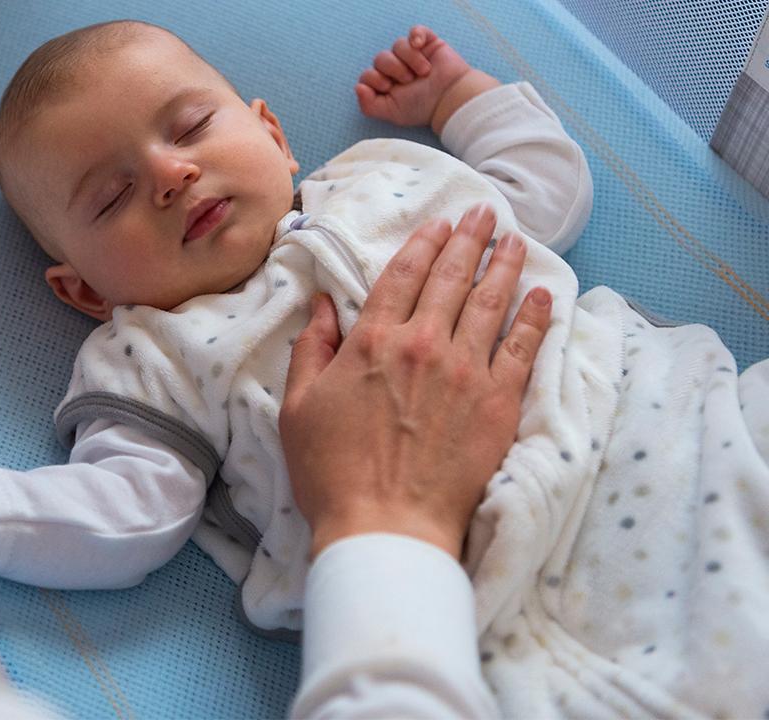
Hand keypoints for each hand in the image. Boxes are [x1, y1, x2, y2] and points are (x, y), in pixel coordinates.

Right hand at [281, 205, 551, 558]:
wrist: (386, 525)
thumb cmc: (332, 472)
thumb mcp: (298, 407)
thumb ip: (312, 350)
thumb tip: (322, 305)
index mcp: (373, 342)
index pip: (403, 275)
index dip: (423, 244)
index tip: (439, 223)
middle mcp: (424, 344)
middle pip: (451, 278)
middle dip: (468, 239)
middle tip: (484, 214)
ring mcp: (467, 372)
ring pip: (491, 302)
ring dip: (504, 264)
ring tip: (515, 239)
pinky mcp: (499, 403)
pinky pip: (524, 347)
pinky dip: (535, 316)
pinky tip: (544, 294)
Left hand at [355, 26, 497, 133]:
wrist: (451, 99)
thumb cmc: (422, 108)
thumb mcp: (392, 113)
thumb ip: (369, 105)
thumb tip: (357, 87)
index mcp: (386, 84)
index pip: (367, 75)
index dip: (374, 79)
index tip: (389, 88)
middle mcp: (397, 68)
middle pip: (380, 58)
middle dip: (392, 69)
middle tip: (408, 81)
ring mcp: (412, 55)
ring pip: (398, 45)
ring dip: (409, 59)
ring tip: (423, 72)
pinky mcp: (428, 43)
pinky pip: (415, 30)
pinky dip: (416, 35)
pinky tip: (420, 45)